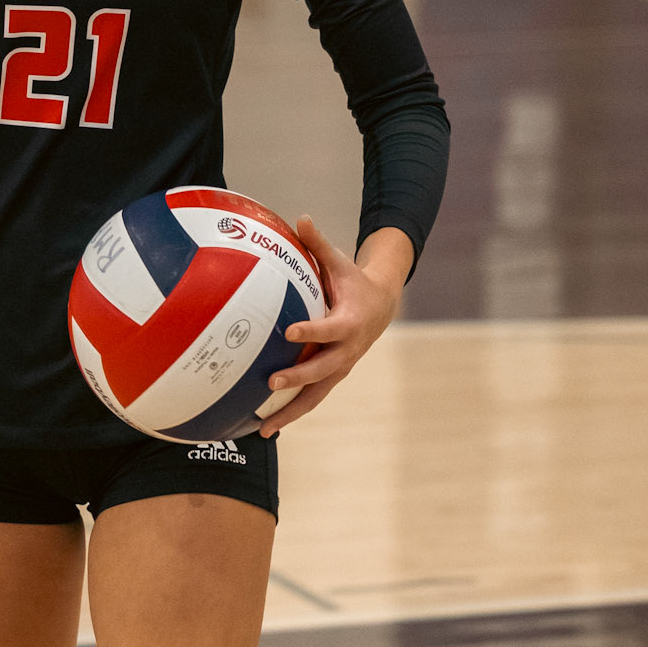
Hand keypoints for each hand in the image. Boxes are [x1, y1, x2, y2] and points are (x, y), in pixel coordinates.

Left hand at [257, 218, 411, 436]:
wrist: (381, 306)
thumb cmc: (352, 281)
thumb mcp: (340, 262)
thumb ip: (318, 244)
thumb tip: (301, 217)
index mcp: (349, 321)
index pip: (329, 328)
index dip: (312, 331)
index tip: (289, 333)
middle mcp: (347, 350)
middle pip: (322, 369)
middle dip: (297, 378)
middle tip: (270, 383)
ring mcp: (340, 367)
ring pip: (317, 394)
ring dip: (292, 412)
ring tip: (266, 429)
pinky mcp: (333, 377)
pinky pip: (312, 398)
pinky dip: (292, 413)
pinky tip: (267, 427)